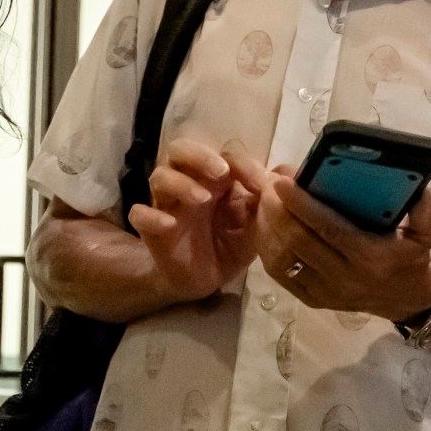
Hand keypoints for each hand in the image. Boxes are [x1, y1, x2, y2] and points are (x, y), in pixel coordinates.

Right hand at [126, 140, 258, 302]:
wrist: (204, 280)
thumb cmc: (230, 244)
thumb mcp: (256, 225)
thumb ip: (269, 200)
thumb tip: (290, 172)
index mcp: (216, 178)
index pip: (223, 154)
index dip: (241, 162)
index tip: (259, 183)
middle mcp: (189, 183)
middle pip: (180, 150)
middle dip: (200, 155)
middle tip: (220, 172)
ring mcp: (167, 204)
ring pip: (159, 176)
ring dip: (180, 183)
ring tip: (202, 199)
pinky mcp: (152, 229)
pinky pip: (139, 214)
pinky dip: (151, 215)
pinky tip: (169, 225)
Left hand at [235, 155, 430, 321]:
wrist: (408, 299)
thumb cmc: (412, 258)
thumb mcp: (428, 232)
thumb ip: (425, 209)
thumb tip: (417, 184)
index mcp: (370, 258)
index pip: (329, 229)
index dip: (302, 205)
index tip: (282, 181)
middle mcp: (344, 278)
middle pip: (298, 242)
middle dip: (276, 209)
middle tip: (267, 183)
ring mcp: (325, 292)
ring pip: (283, 259)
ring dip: (267, 227)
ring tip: (263, 200)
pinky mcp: (312, 299)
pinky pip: (280, 274)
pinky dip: (267, 248)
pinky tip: (265, 225)